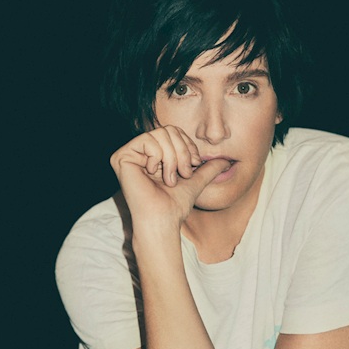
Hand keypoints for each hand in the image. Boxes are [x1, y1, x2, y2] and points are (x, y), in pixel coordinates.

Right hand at [110, 126, 229, 226]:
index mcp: (153, 155)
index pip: (173, 131)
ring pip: (159, 134)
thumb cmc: (176, 205)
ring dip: (172, 158)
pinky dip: (158, 157)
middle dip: (182, 152)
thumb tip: (226, 161)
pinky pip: (147, 140)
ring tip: (170, 178)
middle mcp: (139, 152)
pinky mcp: (121, 157)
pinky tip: (154, 174)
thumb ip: (208, 169)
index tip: (194, 165)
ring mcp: (129, 154)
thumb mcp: (196, 181)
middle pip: (168, 129)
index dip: (188, 146)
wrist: (164, 219)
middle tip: (183, 173)